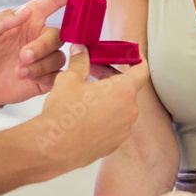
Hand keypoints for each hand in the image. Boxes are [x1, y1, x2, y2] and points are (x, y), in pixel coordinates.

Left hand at [0, 0, 88, 107]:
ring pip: (59, 57)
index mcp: (30, 19)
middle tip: (22, 55)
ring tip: (18, 70)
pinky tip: (26, 78)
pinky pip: (57, 76)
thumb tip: (25, 11)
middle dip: (42, 46)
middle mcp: (40, 35)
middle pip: (58, 35)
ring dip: (39, 64)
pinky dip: (43, 77)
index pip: (53, 1)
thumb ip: (4, 19)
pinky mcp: (46, 77)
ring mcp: (44, 57)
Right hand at [34, 45, 147, 169]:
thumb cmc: (63, 113)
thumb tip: (80, 48)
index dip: (137, 60)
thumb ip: (79, 61)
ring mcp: (123, 130)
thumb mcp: (69, 79)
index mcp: (123, 91)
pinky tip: (85, 115)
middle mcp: (129, 112)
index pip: (142, 70)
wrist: (53, 147)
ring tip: (86, 95)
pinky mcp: (114, 144)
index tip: (130, 56)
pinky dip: (105, 116)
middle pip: (128, 89)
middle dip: (112, 78)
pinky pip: (114, 124)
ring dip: (108, 99)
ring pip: (121, 107)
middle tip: (93, 72)